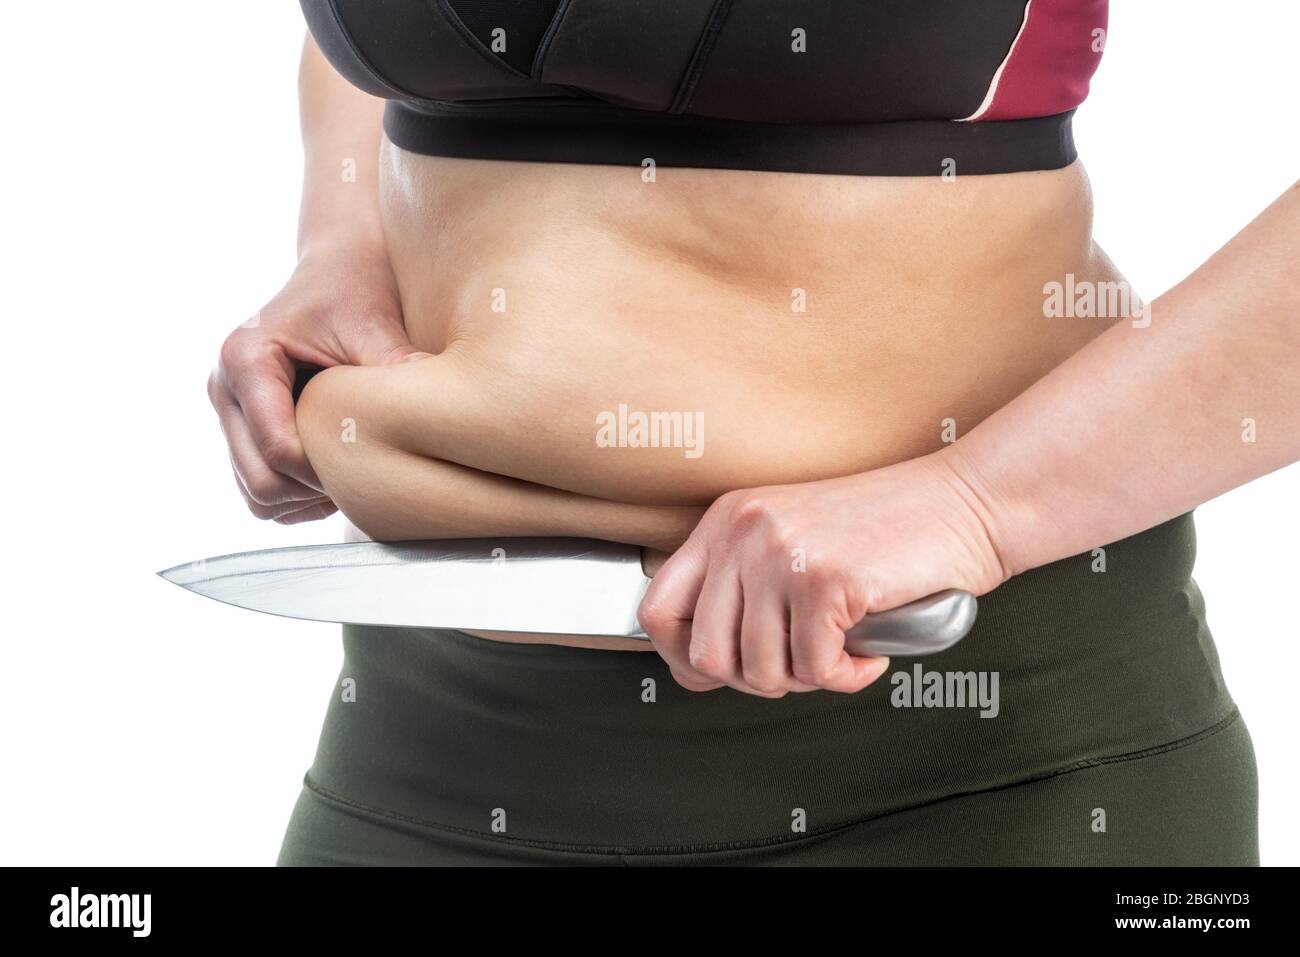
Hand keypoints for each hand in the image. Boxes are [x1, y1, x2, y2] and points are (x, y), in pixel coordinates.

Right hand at [208, 241, 426, 522]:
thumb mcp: (377, 326)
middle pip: (262, 483)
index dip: (332, 471)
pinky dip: (301, 496)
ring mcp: (229, 415)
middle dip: (319, 489)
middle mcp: (225, 389)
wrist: (339, 268)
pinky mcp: (243, 433)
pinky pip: (263, 495)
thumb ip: (397, 372)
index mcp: (246, 359)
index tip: (379, 462)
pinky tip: (341, 469)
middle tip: (371, 473)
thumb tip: (440, 420)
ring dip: (309, 497)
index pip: (280, 450)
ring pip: (259, 497)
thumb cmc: (357, 290)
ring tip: (357, 469)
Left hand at [637, 450, 1008, 696]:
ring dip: (808, 678)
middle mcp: (743, 533)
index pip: (656, 610)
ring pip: (761, 671)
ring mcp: (782, 554)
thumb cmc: (885, 532)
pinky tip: (867, 651)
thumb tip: (701, 664)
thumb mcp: (789, 541)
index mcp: (725, 522)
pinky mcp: (827, 580)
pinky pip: (817, 670)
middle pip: (705, 656)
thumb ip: (742, 587)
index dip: (682, 658)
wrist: (964, 504)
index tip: (724, 669)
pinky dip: (848, 677)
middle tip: (800, 664)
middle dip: (755, 680)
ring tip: (838, 649)